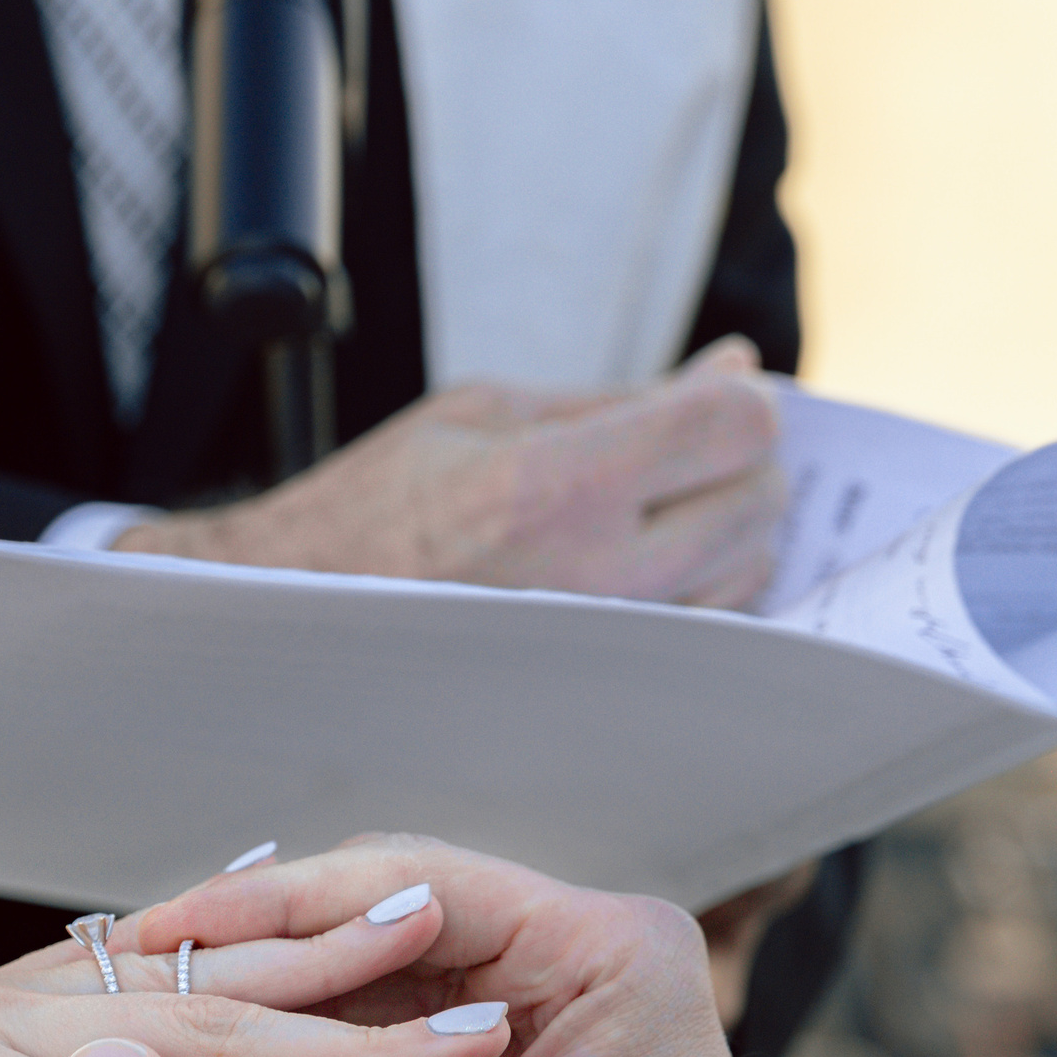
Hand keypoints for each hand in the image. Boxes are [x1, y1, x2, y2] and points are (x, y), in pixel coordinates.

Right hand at [116, 338, 782, 608]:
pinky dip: (702, 586)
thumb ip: (624, 396)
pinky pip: (707, 630)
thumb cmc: (380, 507)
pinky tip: (644, 563)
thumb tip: (734, 369)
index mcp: (554, 486)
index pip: (734, 428)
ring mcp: (602, 646)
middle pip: (757, 501)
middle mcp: (591, 578)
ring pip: (746, 573)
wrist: (299, 617)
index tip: (714, 401)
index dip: (744, 403)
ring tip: (652, 510)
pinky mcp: (604, 687)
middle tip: (685, 452)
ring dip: (728, 530)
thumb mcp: (487, 411)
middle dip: (742, 464)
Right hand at [134, 837, 821, 1056]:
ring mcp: (523, 1039)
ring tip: (160, 1023)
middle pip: (379, 926)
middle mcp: (565, 975)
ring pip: (364, 994)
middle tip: (146, 969)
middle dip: (266, 951)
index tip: (175, 922)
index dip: (282, 900)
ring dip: (275, 1013)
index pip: (413, 886)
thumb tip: (208, 1056)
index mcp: (601, 951)